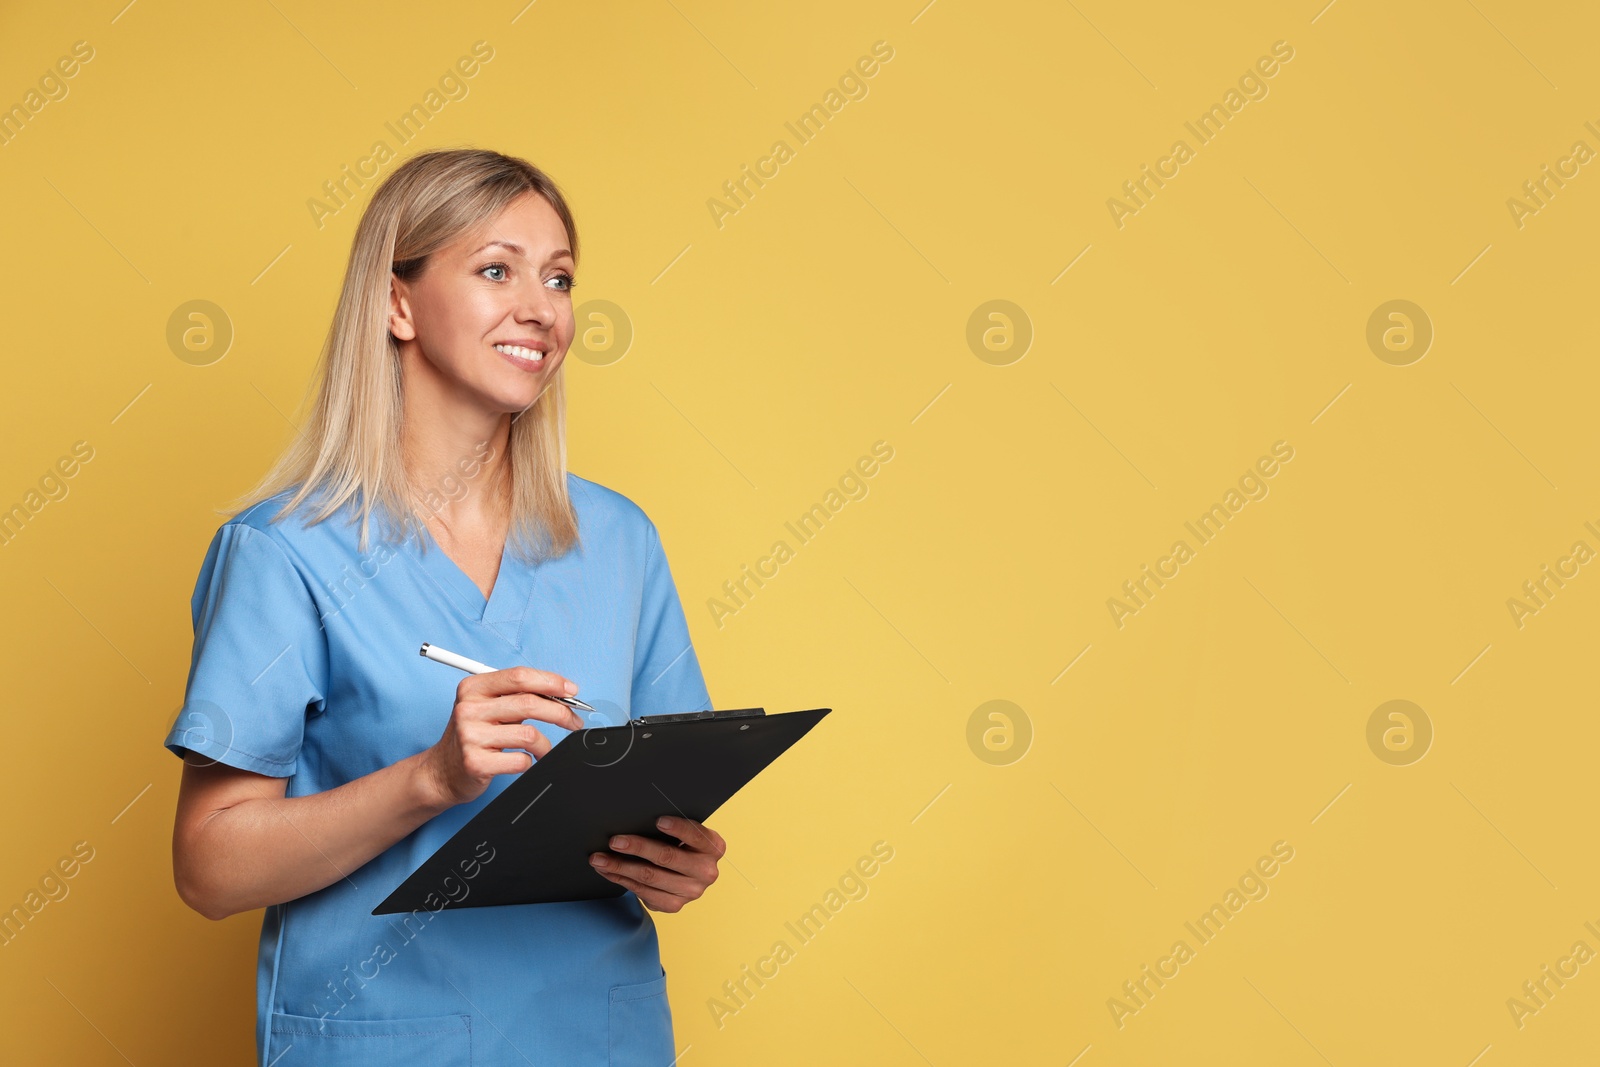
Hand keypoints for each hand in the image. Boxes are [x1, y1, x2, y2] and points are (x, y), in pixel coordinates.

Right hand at [418, 666, 584, 808]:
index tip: (572, 691)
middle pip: (529, 703)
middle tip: (574, 722)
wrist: (441, 772)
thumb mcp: (488, 707)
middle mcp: (469, 708)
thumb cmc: (474, 736)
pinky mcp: (475, 762)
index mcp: (473, 688)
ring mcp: (471, 736)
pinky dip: (530, 762)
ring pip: (529, 734)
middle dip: (561, 713)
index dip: (551, 682)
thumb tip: (562, 694)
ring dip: (545, 745)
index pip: (520, 677)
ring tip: (544, 749)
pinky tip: (522, 761)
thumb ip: (518, 696)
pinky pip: (521, 760)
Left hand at [590, 816, 724, 912]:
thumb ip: (673, 829)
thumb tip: (637, 817)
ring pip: (650, 877)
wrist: (688, 876)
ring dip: (620, 866)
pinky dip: (622, 880)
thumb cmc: (683, 845)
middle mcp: (706, 871)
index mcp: (714, 847)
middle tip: (614, 841)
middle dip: (637, 847)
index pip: (696, 834)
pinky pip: (643, 892)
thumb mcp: (687, 835)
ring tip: (599, 858)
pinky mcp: (674, 905)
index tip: (657, 821)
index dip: (677, 828)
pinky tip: (608, 871)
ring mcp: (692, 892)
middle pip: (667, 857)